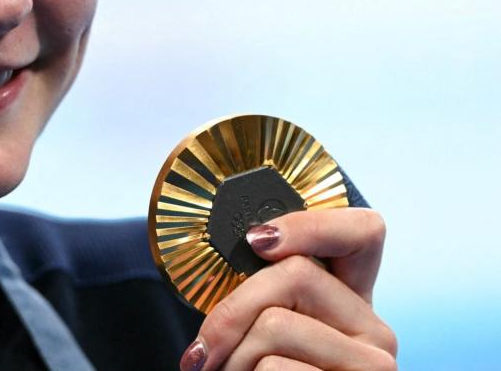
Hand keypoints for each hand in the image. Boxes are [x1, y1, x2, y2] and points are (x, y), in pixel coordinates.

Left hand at [179, 208, 397, 370]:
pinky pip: (277, 369)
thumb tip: (245, 244)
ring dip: (231, 359)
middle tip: (202, 354)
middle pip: (293, 274)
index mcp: (352, 303)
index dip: (310, 223)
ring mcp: (376, 367)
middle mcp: (376, 331)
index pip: (364, 232)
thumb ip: (263, 297)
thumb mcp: (261, 337)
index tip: (255, 241)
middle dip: (230, 310)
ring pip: (277, 324)